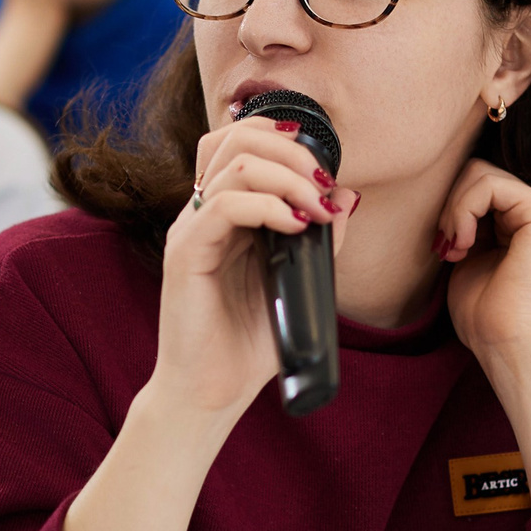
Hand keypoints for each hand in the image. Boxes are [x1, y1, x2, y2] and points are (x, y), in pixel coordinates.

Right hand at [154, 115, 357, 418]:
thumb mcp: (298, 282)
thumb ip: (321, 242)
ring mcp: (190, 229)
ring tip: (316, 210)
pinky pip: (224, 206)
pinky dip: (267, 207)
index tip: (327, 175)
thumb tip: (346, 199)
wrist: (212, 392)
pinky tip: (296, 227)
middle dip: (291, 150)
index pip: (242, 143)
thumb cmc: (248, 343)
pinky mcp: (184, 254)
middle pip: (235, 137)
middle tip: (325, 182)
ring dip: (287, 177)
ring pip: (234, 164)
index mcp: (224, 213)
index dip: (286, 143)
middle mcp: (202, 213)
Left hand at [437, 158, 530, 366]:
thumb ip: (463, 224)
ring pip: (480, 172)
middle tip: (447, 245)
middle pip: (477, 171)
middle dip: (450, 204)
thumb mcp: (466, 256)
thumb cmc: (485, 314)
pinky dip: (465, 210)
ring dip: (455, 209)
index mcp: (520, 221)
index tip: (444, 247)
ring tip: (455, 247)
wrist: (507, 343)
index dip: (451, 208)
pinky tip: (464, 244)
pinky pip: (490, 185)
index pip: (476, 184)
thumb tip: (442, 197)